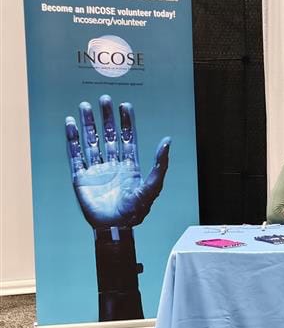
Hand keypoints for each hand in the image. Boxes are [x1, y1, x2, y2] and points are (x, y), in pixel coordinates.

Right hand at [66, 95, 169, 228]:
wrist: (115, 227)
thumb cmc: (136, 211)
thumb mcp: (152, 187)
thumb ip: (159, 165)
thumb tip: (167, 141)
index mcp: (130, 166)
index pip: (128, 138)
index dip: (126, 122)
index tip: (124, 105)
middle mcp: (113, 164)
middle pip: (109, 136)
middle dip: (107, 118)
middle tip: (104, 99)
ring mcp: (96, 170)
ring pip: (91, 141)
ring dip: (88, 124)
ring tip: (85, 106)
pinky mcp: (81, 177)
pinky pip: (75, 155)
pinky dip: (73, 140)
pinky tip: (71, 124)